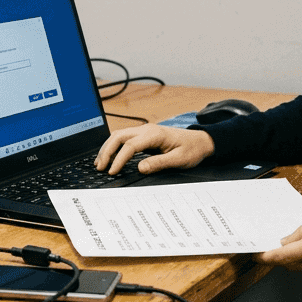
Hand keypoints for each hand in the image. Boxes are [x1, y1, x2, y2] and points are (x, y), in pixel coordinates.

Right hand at [95, 125, 214, 175]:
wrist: (201, 141)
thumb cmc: (192, 149)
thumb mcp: (179, 160)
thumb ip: (159, 163)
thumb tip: (140, 168)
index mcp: (154, 134)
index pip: (130, 145)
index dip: (119, 159)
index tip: (112, 172)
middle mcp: (147, 130)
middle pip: (119, 136)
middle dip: (106, 151)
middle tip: (100, 167)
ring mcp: (144, 131)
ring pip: (119, 136)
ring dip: (108, 148)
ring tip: (100, 163)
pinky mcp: (144, 135)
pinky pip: (124, 138)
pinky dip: (114, 147)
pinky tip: (109, 157)